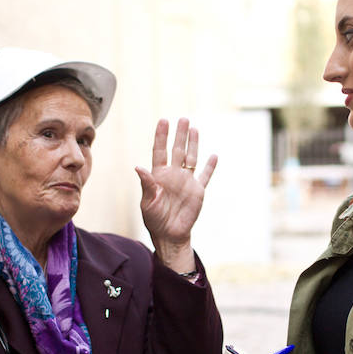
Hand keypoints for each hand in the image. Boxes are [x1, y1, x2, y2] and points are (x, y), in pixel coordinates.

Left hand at [136, 118, 217, 269]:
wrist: (169, 234)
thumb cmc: (154, 219)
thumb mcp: (148, 201)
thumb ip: (147, 184)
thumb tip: (138, 167)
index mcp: (159, 175)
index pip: (160, 151)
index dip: (161, 136)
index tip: (163, 121)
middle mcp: (173, 175)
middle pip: (177, 150)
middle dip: (180, 134)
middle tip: (183, 119)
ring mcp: (186, 181)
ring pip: (191, 158)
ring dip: (193, 144)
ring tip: (194, 129)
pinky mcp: (197, 191)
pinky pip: (205, 176)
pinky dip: (209, 167)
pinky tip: (213, 156)